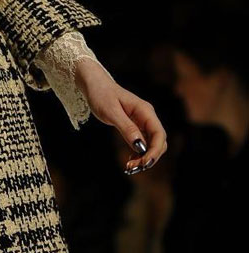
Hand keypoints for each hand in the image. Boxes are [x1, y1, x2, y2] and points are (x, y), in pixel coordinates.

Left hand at [74, 57, 167, 172]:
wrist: (94, 85)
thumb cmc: (101, 94)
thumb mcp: (111, 112)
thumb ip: (127, 128)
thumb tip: (140, 146)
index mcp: (145, 111)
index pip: (159, 134)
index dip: (155, 151)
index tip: (144, 163)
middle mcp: (147, 116)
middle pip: (158, 142)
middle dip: (149, 157)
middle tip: (133, 168)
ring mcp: (142, 121)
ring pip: (151, 144)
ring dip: (144, 157)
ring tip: (130, 167)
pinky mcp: (135, 126)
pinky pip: (142, 143)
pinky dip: (138, 153)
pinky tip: (130, 160)